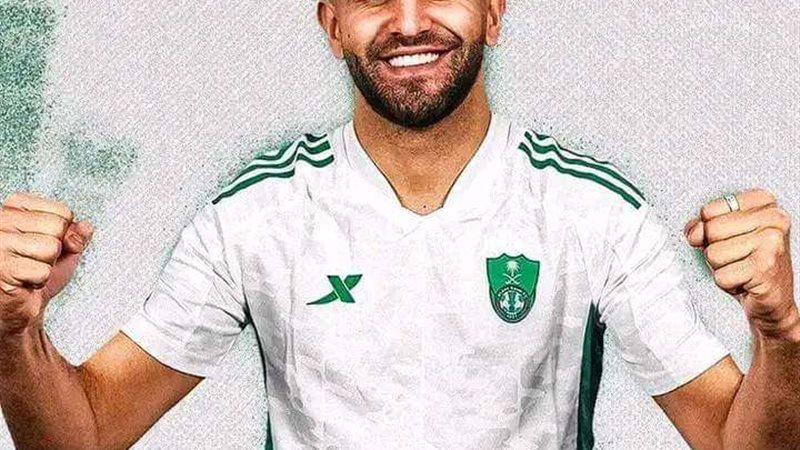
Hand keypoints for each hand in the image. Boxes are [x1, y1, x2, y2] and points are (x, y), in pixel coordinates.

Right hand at [0, 192, 93, 336]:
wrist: (20, 302)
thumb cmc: (36, 271)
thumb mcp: (63, 247)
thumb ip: (76, 233)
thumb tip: (86, 227)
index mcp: (15, 206)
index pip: (62, 211)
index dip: (64, 233)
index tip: (45, 242)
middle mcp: (1, 220)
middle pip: (57, 226)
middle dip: (57, 248)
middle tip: (38, 258)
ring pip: (51, 247)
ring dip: (48, 264)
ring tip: (31, 268)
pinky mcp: (2, 267)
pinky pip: (42, 270)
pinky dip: (40, 280)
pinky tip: (25, 280)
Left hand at [685, 189, 797, 340]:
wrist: (773, 298)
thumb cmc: (748, 264)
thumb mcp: (723, 237)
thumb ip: (703, 226)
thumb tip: (694, 231)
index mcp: (764, 203)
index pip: (709, 210)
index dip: (708, 229)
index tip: (727, 239)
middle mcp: (774, 219)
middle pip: (711, 230)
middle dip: (714, 249)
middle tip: (735, 257)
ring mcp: (772, 242)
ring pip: (713, 253)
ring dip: (720, 267)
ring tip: (740, 268)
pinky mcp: (765, 267)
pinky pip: (721, 275)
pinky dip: (726, 283)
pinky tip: (744, 281)